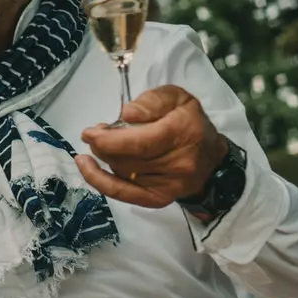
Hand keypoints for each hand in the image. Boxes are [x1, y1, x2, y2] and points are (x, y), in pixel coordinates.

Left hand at [77, 86, 230, 208]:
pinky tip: (86, 167)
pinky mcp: (159, 199)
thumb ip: (152, 101)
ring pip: (122, 172)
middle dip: (103, 146)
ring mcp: (169, 185)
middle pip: (127, 159)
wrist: (210, 157)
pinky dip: (100, 181)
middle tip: (95, 134)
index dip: (109, 140)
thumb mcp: (177, 98)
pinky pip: (123, 193)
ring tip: (101, 144)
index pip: (139, 143)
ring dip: (104, 158)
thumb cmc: (189, 122)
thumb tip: (127, 114)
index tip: (90, 132)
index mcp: (182, 133)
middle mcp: (178, 163)